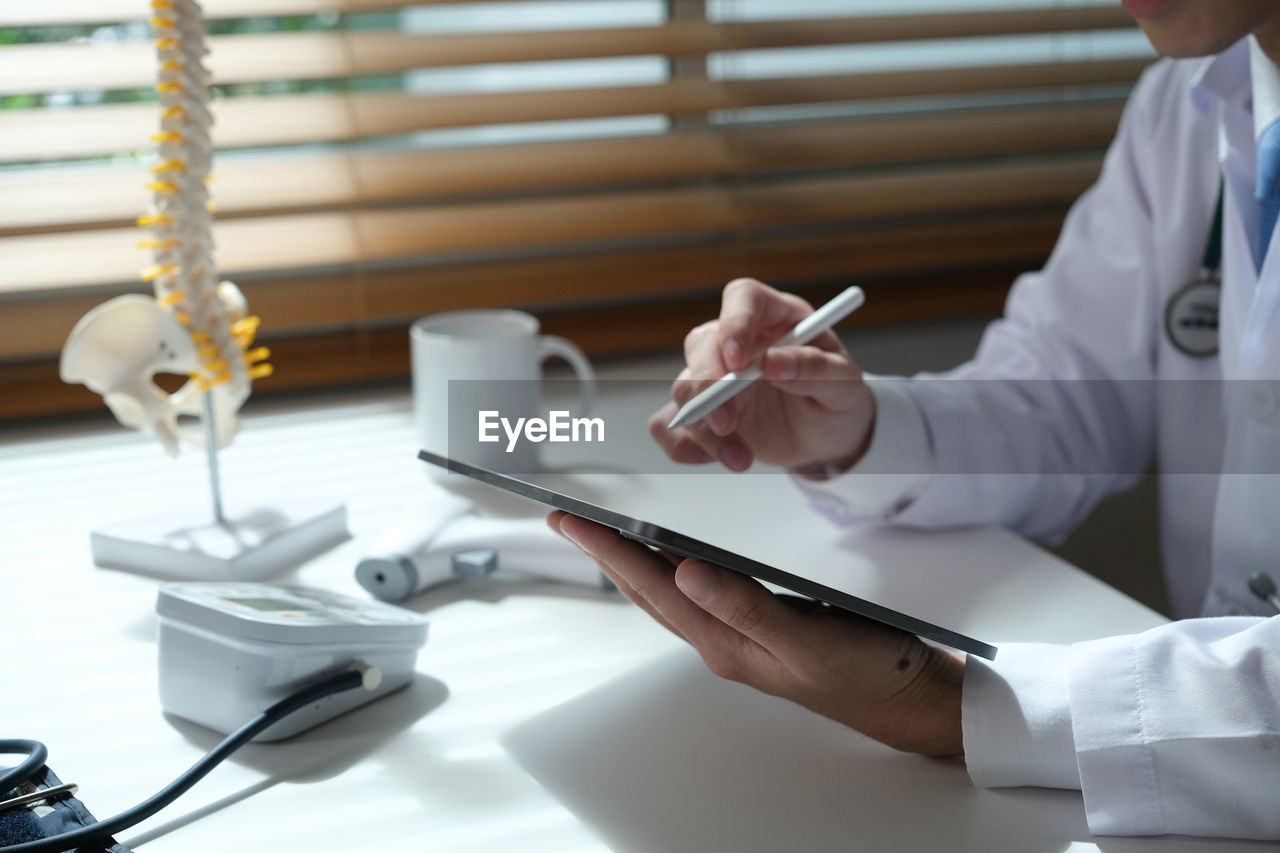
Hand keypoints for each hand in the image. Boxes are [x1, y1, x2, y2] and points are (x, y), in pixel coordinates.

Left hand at [549, 511, 965, 756]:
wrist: (908, 696)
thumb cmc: (866, 670)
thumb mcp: (808, 637)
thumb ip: (747, 606)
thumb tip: (686, 572)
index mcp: (724, 643)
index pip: (652, 585)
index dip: (608, 550)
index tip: (570, 521)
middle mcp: (720, 640)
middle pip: (646, 588)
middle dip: (603, 552)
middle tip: (565, 519)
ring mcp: (735, 635)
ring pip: (666, 592)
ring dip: (629, 559)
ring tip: (597, 531)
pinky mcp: (755, 626)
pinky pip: (695, 593)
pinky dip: (668, 567)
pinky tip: (665, 554)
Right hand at [650, 278, 875, 472]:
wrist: (827, 438)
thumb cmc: (838, 400)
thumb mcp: (844, 385)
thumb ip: (815, 369)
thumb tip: (775, 362)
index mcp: (776, 318)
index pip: (744, 299)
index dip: (735, 323)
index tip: (737, 361)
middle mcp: (739, 342)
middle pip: (702, 344)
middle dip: (706, 386)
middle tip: (726, 423)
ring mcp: (715, 376)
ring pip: (685, 390)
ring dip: (704, 429)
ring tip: (741, 459)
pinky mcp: (702, 412)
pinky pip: (671, 424)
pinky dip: (683, 445)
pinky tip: (715, 458)